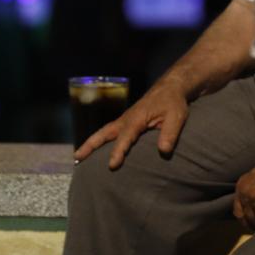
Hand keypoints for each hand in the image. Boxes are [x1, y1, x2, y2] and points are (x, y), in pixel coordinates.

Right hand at [73, 81, 189, 169]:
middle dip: (90, 146)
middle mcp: (126, 119)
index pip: (126, 137)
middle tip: (77, 158)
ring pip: (103, 133)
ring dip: (90, 144)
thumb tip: (163, 151)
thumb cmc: (173, 103)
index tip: (111, 165)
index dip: (118, 151)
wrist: (169, 88)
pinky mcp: (126, 123)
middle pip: (104, 133)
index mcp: (137, 119)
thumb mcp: (176, 117)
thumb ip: (170, 133)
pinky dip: (99, 141)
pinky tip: (95, 152)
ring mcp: (124, 120)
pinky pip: (109, 133)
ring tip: (78, 157)